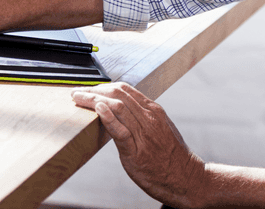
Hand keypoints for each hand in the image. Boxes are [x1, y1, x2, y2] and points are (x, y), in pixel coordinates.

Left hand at [72, 82, 205, 208]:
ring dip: (93, 99)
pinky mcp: (137, 152)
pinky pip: (121, 131)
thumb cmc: (172, 155)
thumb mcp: (160, 128)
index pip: (125, 89)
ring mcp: (144, 134)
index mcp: (153, 110)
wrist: (186, 178)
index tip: (89, 88)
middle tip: (78, 92)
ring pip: (117, 107)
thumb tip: (121, 109)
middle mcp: (149, 118)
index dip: (103, 86)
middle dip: (94, 89)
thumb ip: (143, 117)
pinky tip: (98, 109)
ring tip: (78, 98)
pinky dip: (108, 117)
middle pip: (118, 94)